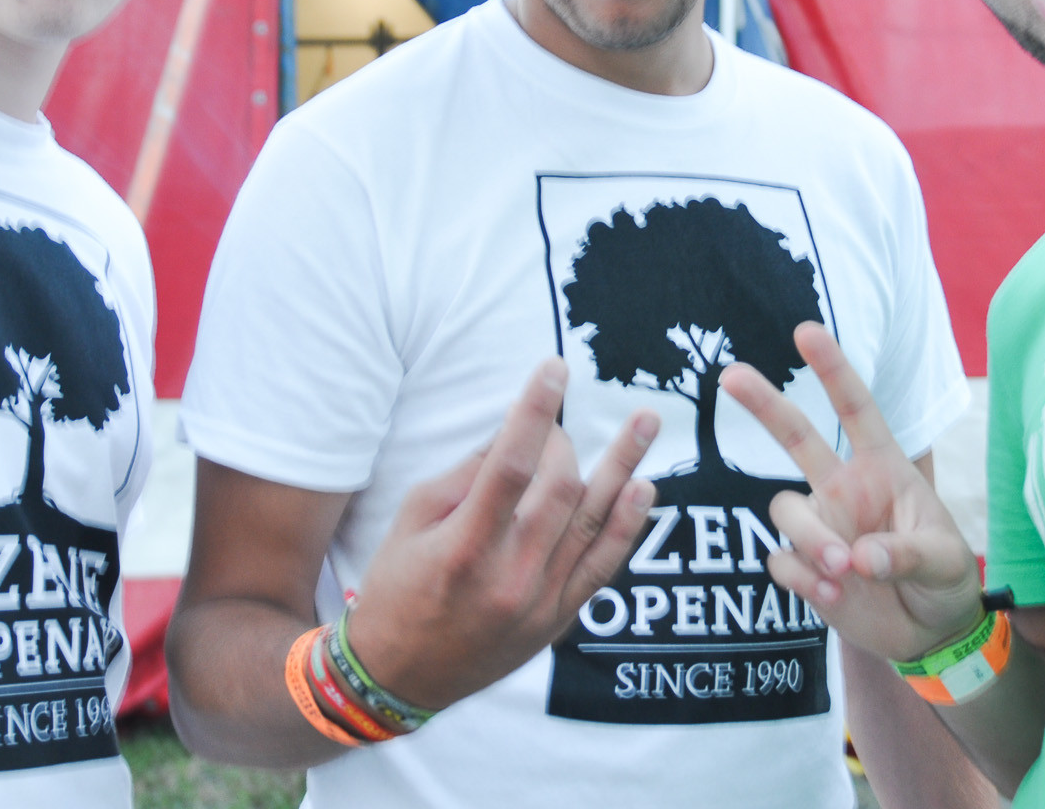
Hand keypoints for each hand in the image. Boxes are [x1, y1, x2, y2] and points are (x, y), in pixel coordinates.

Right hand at [346, 358, 658, 710]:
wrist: (400, 675)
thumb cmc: (397, 588)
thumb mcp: (410, 520)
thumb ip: (464, 475)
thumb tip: (513, 433)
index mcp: (463, 548)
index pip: (509, 466)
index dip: (535, 411)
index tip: (554, 369)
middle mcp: (508, 578)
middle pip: (558, 490)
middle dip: (563, 443)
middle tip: (555, 427)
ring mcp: (540, 603)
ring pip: (592, 522)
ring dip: (622, 466)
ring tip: (647, 421)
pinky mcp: (559, 620)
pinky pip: (603, 566)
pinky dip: (627, 526)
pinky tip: (643, 487)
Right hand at [720, 322, 981, 661]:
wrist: (929, 633)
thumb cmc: (944, 579)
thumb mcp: (944, 562)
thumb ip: (906, 554)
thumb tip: (859, 557)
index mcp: (883, 469)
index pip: (856, 410)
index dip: (832, 370)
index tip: (806, 331)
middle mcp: (844, 488)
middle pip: (796, 436)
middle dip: (763, 404)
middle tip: (730, 375)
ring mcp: (821, 525)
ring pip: (785, 509)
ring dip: (809, 538)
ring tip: (841, 570)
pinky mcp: (804, 566)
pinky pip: (781, 560)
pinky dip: (801, 578)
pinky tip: (831, 596)